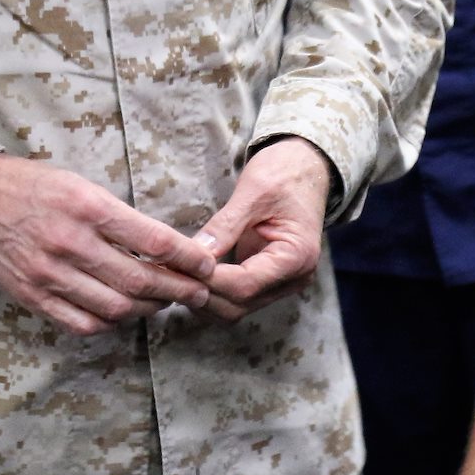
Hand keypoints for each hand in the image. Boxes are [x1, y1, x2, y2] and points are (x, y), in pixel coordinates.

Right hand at [0, 153, 216, 334]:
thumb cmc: (35, 185)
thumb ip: (119, 217)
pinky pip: (82, 323)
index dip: (188, 259)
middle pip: (139, 281)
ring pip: (115, 308)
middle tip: (199, 293)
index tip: (207, 265)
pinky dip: (111, 324)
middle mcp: (70, 243)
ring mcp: (49, 274)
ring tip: (164, 302)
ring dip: (148, 310)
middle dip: (179, 291)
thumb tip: (163, 247)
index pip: (154, 241)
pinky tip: (123, 314)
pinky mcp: (32, 297)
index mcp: (88, 207)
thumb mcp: (82, 184)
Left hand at [191, 137, 334, 322]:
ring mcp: (283, 282)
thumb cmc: (284, 172)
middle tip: (167, 272)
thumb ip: (226, 225)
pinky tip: (190, 275)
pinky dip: (213, 291)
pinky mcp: (269, 278)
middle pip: (239, 304)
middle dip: (202, 293)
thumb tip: (194, 254)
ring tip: (174, 274)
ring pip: (236, 307)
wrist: (307, 166)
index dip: (207, 281)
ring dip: (204, 297)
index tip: (176, 267)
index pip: (244, 285)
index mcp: (296, 257)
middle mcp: (294, 278)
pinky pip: (238, 295)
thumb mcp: (254, 191)